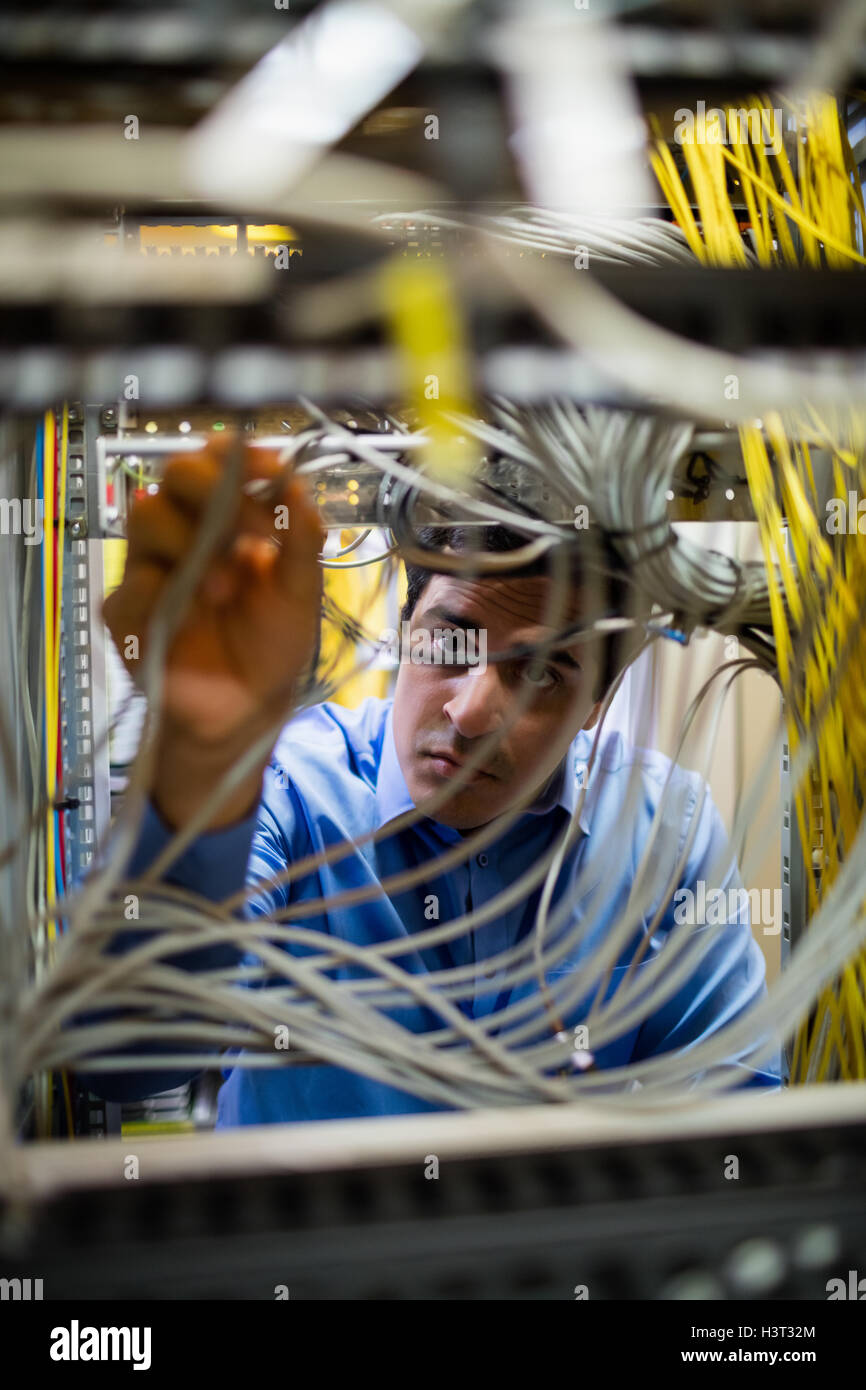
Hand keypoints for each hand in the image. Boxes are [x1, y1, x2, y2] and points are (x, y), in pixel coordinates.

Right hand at [104, 434, 322, 826]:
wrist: (248, 710)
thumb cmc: (272, 645)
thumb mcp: (302, 592)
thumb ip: (303, 538)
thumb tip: (296, 484)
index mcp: (227, 518)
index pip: (217, 461)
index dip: (238, 456)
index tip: (268, 471)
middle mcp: (184, 531)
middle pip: (175, 472)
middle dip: (216, 494)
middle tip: (251, 536)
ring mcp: (151, 566)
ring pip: (146, 513)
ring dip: (193, 543)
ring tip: (226, 591)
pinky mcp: (126, 609)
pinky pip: (130, 582)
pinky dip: (164, 594)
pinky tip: (191, 619)